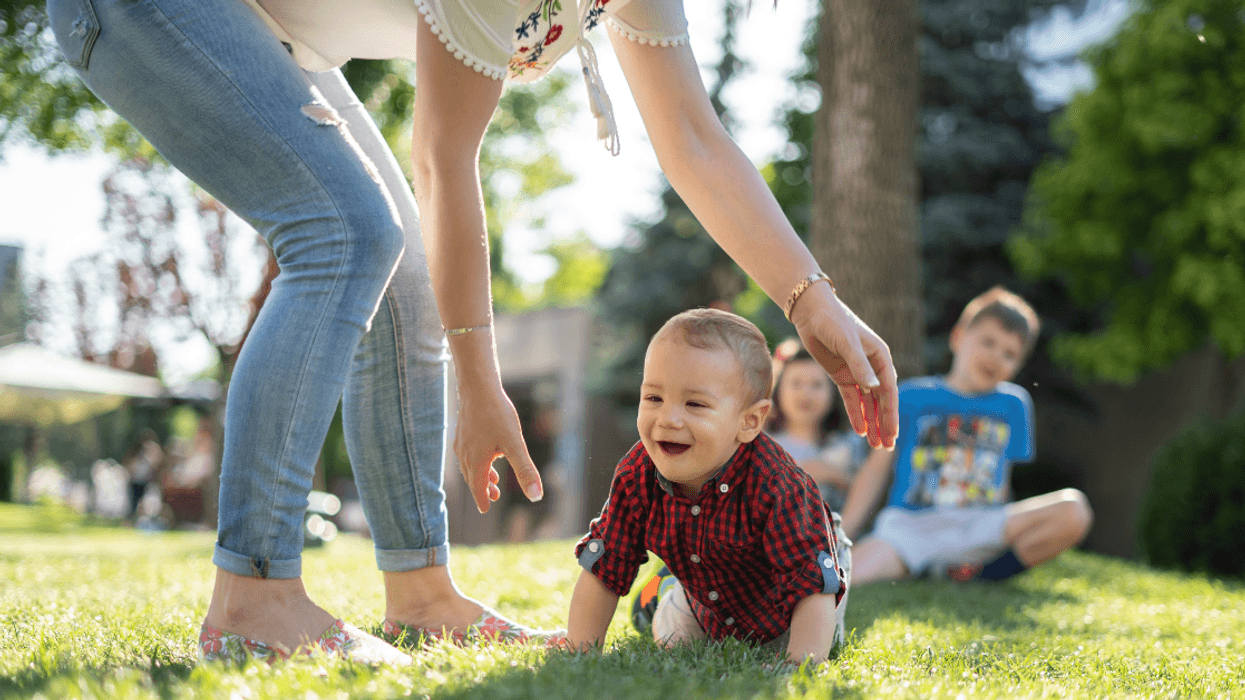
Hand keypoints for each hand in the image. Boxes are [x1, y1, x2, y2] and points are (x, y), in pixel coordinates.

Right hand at [453, 377, 543, 512]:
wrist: (478, 387)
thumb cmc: (497, 415)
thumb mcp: (515, 444)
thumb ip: (525, 471)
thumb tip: (536, 496)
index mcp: (477, 461)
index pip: (478, 487)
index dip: (482, 499)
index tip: (485, 509)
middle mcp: (466, 453)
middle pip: (473, 478)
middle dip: (482, 489)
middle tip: (493, 497)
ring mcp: (462, 441)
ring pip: (469, 465)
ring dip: (480, 475)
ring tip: (493, 479)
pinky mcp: (463, 430)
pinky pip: (468, 452)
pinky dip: (477, 460)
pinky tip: (488, 453)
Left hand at [790, 285, 897, 449]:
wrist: (812, 313)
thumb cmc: (833, 322)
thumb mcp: (847, 343)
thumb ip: (860, 366)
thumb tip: (874, 388)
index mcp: (880, 358)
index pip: (888, 391)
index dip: (890, 413)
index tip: (892, 433)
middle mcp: (871, 367)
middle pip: (881, 401)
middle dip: (884, 424)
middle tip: (887, 447)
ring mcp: (857, 373)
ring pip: (867, 403)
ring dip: (872, 423)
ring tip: (875, 444)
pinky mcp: (842, 376)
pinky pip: (852, 400)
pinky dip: (856, 414)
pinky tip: (860, 431)